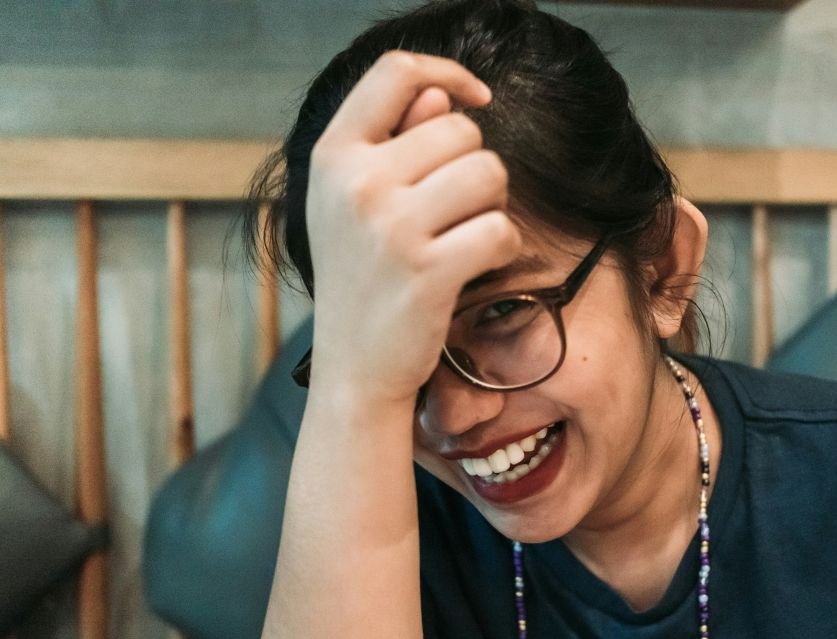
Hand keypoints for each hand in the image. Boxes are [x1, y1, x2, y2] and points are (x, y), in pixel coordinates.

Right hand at [304, 51, 521, 406]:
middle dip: (473, 167)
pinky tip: (476, 265)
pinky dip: (503, 248)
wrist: (353, 367)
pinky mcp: (429, 272)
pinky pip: (500, 230)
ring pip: (489, 174)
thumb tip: (442, 95)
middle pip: (462, 131)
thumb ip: (396, 141)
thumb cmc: (362, 277)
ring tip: (461, 237)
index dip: (448, 72)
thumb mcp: (356, 202)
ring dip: (491, 206)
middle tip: (449, 212)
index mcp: (333, 156)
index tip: (475, 97)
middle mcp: (357, 184)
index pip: (395, 73)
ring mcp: (391, 228)